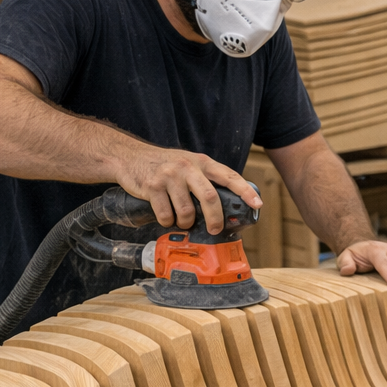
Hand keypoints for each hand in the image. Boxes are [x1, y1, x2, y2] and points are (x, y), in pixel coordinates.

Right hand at [119, 144, 259, 234]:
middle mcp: (188, 167)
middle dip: (216, 219)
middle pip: (210, 198)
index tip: (257, 204)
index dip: (245, 191)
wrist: (128, 156)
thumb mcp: (189, 163)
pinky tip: (166, 218)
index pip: (229, 176)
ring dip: (187, 222)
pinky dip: (168, 222)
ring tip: (183, 221)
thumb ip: (206, 178)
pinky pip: (166, 214)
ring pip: (187, 211)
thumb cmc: (164, 164)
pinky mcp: (152, 187)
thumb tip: (226, 203)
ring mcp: (169, 177)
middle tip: (215, 229)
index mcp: (202, 162)